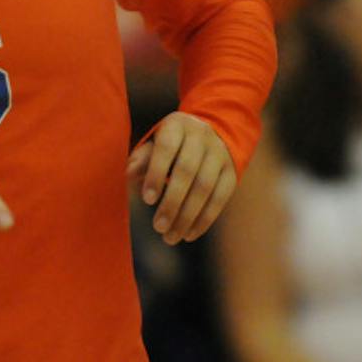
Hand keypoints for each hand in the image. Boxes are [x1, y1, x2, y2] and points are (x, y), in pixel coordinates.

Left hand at [127, 112, 235, 243]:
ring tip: (170, 237)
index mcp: (176, 125)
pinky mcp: (231, 171)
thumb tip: (129, 173)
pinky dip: (204, 219)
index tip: (147, 200)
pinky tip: (189, 234)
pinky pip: (220, 198)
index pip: (166, 148)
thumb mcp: (154, 144)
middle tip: (158, 227)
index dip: (156, 173)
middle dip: (172, 202)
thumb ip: (142, 158)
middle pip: (187, 171)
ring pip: (205, 187)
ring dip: (187, 216)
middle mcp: (200, 136)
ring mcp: (219, 153)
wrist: (210, 133)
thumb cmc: (171, 145)